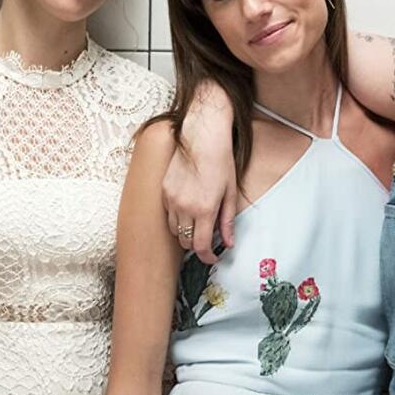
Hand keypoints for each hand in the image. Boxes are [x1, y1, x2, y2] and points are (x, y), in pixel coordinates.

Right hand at [162, 143, 235, 265]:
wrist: (202, 136)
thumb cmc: (221, 162)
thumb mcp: (230, 193)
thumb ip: (228, 221)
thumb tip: (228, 244)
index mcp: (204, 210)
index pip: (200, 247)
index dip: (207, 257)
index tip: (212, 258)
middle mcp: (184, 207)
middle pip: (186, 242)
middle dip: (197, 245)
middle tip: (208, 239)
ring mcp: (171, 199)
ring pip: (174, 230)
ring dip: (185, 232)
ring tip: (197, 224)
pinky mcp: (164, 190)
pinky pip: (168, 214)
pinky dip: (177, 218)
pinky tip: (188, 208)